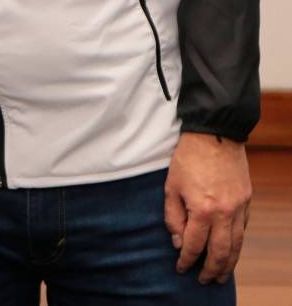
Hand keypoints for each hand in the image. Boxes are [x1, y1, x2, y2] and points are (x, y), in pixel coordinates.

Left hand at [164, 131, 251, 283]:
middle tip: (204, 281)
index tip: (181, 268)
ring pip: (236, 245)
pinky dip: (237, 244)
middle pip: (220, 252)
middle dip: (211, 270)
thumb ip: (173, 216)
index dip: (186, 259)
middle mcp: (224, 214)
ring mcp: (239, 209)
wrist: (215, 135)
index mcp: (202, 210)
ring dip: (228, 263)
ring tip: (221, 275)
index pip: (194, 244)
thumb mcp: (171, 185)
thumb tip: (178, 241)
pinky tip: (230, 250)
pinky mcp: (247, 202)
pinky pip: (243, 230)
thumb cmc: (188, 158)